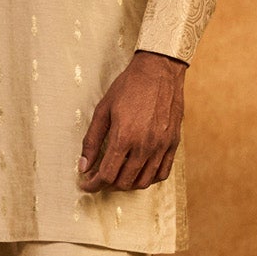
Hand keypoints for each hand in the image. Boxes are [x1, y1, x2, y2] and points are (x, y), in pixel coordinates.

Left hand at [77, 51, 184, 192]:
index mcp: (124, 137)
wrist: (159, 70)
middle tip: (99, 178)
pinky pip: (162, 173)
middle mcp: (144, 146)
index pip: (106, 175)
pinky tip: (138, 172)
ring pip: (143, 181)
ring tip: (117, 176)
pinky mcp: (173, 143)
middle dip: (107, 185)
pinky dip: (148, 179)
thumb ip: (91, 140)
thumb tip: (83, 166)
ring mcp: (161, 146)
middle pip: (124, 182)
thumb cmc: (129, 87)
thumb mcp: (103, 110)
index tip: (86, 183)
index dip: (93, 184)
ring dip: (127, 184)